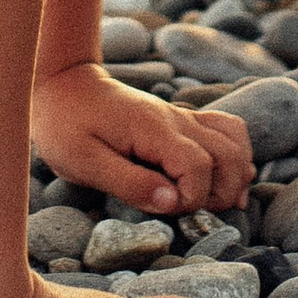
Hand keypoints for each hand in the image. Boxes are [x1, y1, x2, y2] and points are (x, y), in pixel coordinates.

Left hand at [30, 61, 255, 217]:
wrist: (63, 85)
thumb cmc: (66, 126)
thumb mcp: (84, 162)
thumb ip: (130, 183)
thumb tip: (172, 202)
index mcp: (153, 130)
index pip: (198, 166)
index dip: (192, 197)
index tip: (168, 209)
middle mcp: (176, 120)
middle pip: (228, 156)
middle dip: (221, 192)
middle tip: (194, 212)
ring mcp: (181, 118)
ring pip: (234, 142)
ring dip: (234, 174)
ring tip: (214, 201)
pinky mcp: (180, 120)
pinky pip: (225, 130)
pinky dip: (234, 155)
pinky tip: (221, 178)